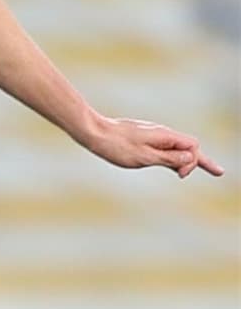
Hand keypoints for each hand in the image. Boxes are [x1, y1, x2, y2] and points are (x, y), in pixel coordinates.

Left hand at [83, 114, 223, 178]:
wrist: (95, 133)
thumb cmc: (117, 146)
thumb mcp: (144, 157)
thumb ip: (168, 158)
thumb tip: (190, 159)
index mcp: (164, 136)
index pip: (193, 146)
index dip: (194, 161)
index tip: (180, 175)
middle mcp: (162, 133)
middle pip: (189, 146)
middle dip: (198, 160)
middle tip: (211, 173)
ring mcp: (153, 135)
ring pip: (177, 148)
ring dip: (189, 160)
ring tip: (212, 168)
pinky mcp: (143, 139)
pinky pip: (165, 149)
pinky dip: (174, 158)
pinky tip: (178, 166)